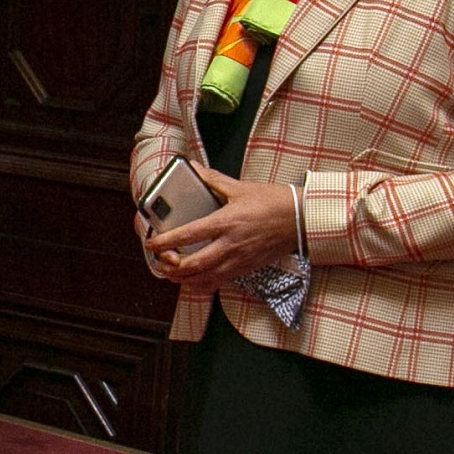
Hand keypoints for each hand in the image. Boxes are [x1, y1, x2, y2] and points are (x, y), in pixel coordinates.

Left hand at [143, 164, 298, 291]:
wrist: (301, 220)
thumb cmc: (273, 202)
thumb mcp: (240, 188)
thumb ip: (213, 181)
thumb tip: (193, 169)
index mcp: (226, 222)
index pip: (188, 235)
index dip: (165, 242)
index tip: (151, 243)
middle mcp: (230, 245)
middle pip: (193, 265)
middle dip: (171, 267)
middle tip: (159, 262)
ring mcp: (238, 260)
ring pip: (204, 278)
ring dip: (183, 279)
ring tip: (170, 273)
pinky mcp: (246, 269)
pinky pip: (219, 282)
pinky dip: (202, 285)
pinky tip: (192, 281)